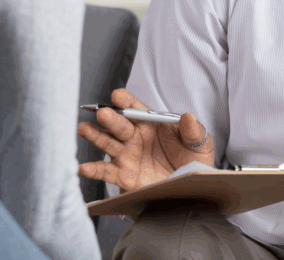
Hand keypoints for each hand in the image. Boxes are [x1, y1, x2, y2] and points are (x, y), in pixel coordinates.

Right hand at [77, 88, 213, 191]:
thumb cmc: (193, 159)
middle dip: (110, 118)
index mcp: (152, 124)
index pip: (136, 109)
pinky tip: (83, 167)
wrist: (192, 186)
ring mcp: (127, 155)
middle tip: (103, 113)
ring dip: (95, 136)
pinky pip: (106, 172)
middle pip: (119, 124)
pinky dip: (93, 170)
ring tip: (83, 129)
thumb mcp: (199, 143)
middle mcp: (135, 137)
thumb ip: (193, 130)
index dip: (126, 101)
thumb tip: (188, 116)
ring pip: (107, 143)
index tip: (118, 97)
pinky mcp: (124, 175)